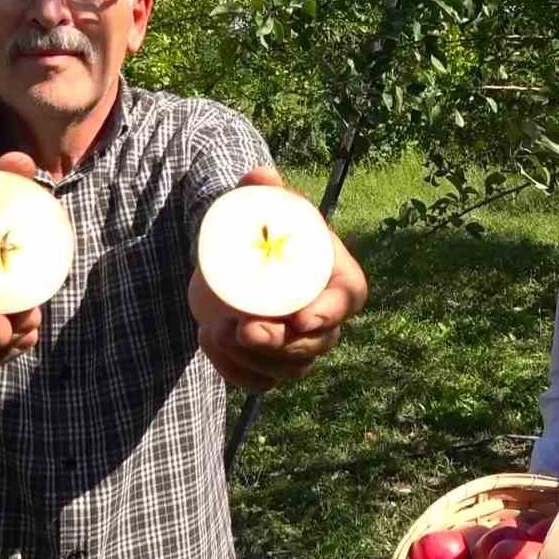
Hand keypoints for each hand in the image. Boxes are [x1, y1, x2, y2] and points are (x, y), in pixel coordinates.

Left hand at [188, 166, 368, 392]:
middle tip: (246, 328)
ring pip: (286, 370)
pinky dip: (233, 371)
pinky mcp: (270, 367)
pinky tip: (212, 344)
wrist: (230, 258)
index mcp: (338, 279)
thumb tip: (260, 176)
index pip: (346, 302)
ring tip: (216, 329)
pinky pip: (258, 383)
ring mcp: (298, 350)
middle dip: (281, 346)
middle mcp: (325, 321)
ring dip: (250, 358)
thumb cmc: (260, 229)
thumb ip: (262, 188)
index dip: (328, 314)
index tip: (300, 318)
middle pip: (315, 345)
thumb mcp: (261, 207)